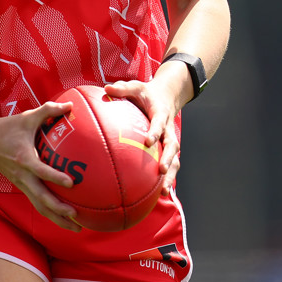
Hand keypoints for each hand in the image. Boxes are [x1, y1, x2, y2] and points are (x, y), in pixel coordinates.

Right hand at [0, 101, 81, 231]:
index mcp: (23, 158)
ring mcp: (20, 183)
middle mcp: (21, 175)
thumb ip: (49, 110)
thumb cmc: (8, 127)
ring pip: (39, 206)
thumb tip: (71, 105)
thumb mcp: (28, 117)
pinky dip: (49, 212)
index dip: (55, 177)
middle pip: (40, 198)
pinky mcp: (20, 186)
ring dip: (56, 218)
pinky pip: (36, 203)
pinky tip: (64, 218)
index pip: (40, 171)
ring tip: (76, 228)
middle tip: (76, 216)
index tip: (71, 183)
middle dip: (58, 210)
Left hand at [104, 78, 180, 194]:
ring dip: (170, 176)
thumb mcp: (135, 86)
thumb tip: (106, 88)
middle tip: (161, 170)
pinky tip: (157, 195)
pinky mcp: (167, 150)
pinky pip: (169, 166)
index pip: (159, 123)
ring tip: (163, 192)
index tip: (149, 141)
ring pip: (175, 160)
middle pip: (173, 146)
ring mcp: (169, 141)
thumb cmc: (146, 93)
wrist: (165, 96)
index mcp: (161, 114)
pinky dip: (165, 179)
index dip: (155, 132)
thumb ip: (122, 88)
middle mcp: (168, 129)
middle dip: (168, 159)